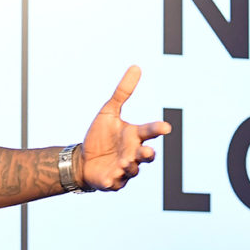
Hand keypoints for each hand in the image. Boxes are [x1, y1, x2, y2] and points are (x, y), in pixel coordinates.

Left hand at [79, 66, 171, 190]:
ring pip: (132, 170)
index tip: (166, 128)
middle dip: (147, 154)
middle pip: (146, 155)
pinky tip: (109, 178)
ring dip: (129, 167)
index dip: (157, 129)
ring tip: (123, 163)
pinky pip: (115, 183)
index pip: (149, 131)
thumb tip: (136, 67)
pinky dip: (113, 181)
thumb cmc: (100, 136)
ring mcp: (124, 170)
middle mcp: (133, 154)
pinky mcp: (112, 182)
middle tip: (146, 152)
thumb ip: (122, 92)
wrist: (83, 159)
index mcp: (134, 136)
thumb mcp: (109, 111)